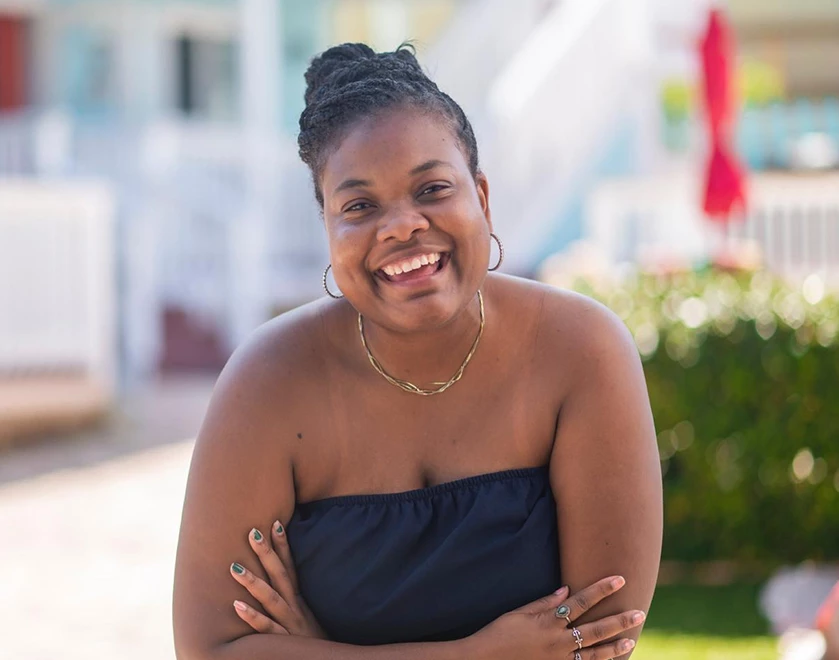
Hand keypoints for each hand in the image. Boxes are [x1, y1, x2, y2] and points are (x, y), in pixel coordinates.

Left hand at [229, 521, 328, 638]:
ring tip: (234, 567)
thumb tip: (281, 582)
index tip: (275, 523)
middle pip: (280, 575)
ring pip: (271, 599)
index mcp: (300, 600)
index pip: (291, 567)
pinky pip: (266, 629)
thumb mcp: (307, 617)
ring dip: (253, 582)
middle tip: (252, 531)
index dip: (284, 545)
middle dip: (267, 553)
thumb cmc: (313, 641)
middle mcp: (295, 608)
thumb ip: (294, 601)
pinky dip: (252, 617)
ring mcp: (290, 624)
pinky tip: (236, 606)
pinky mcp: (283, 642)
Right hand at [468, 576, 644, 659]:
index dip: (602, 589)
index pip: (583, 601)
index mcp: (550, 621)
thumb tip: (567, 590)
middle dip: (619, 620)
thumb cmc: (499, 633)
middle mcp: (559, 641)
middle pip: (596, 629)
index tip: (620, 579)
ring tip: (632, 639)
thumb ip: (544, 602)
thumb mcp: (519, 613)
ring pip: (595, 654)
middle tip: (639, 613)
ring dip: (615, 646)